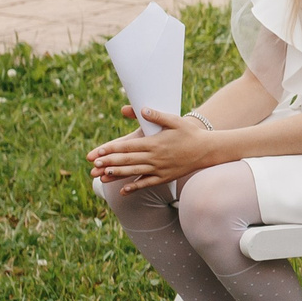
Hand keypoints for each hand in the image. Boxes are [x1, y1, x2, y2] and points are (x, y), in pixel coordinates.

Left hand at [87, 107, 218, 191]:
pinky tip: (123, 190)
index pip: (128, 146)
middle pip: (128, 160)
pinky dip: (135, 187)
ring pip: (135, 172)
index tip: (98, 151)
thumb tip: (142, 109)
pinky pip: (147, 183)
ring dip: (118, 173)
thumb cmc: (190, 133)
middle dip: (109, 162)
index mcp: (154, 143)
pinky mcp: (165, 177)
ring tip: (103, 175)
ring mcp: (160, 169)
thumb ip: (157, 116)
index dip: (112, 149)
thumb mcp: (175, 120)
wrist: (207, 150)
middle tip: (94, 164)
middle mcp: (155, 157)